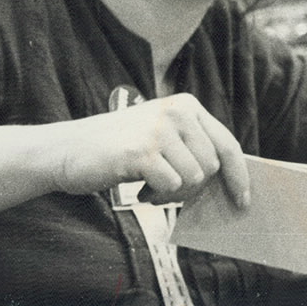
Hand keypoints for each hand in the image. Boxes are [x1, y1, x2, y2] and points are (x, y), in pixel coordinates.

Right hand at [46, 93, 249, 207]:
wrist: (64, 150)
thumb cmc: (117, 149)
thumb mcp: (161, 136)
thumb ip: (193, 147)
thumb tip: (231, 180)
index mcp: (186, 106)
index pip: (228, 144)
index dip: (238, 175)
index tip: (242, 200)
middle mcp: (177, 112)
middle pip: (212, 167)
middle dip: (193, 187)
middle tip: (165, 186)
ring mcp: (159, 130)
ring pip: (194, 179)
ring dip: (173, 193)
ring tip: (149, 185)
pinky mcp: (142, 152)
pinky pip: (171, 186)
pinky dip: (156, 196)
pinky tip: (139, 189)